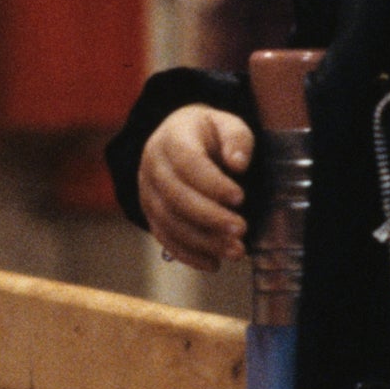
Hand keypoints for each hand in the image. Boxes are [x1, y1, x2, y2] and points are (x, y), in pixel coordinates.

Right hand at [138, 105, 254, 269]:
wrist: (178, 141)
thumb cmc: (209, 135)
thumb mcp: (227, 124)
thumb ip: (237, 139)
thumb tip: (239, 163)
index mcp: (172, 138)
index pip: (188, 162)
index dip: (212, 183)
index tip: (240, 198)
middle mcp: (153, 166)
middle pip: (176, 197)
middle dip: (210, 217)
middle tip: (241, 230)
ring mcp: (148, 193)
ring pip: (169, 222)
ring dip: (203, 241)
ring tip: (236, 251)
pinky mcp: (150, 215)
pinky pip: (164, 238)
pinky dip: (188, 255)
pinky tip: (213, 263)